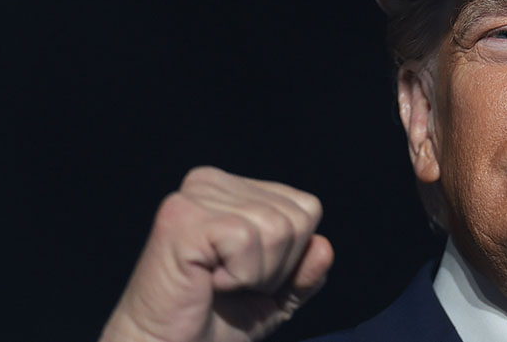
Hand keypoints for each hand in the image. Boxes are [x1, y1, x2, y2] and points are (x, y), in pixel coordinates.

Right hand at [100, 166, 333, 341]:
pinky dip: (239, 275)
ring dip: (257, 275)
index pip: (307, 208)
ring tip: (219, 283)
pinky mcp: (182, 218)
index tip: (250, 276)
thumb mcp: (277, 297)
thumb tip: (324, 247)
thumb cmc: (214, 323)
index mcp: (235, 189)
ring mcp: (195, 196)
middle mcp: (213, 182)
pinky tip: (208, 281)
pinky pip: (247, 240)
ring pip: (277, 228)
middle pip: (297, 218)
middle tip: (232, 284)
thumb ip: (306, 272)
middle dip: (277, 267)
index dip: (292, 257)